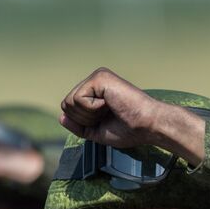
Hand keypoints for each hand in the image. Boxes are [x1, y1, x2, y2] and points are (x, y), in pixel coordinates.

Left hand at [60, 68, 205, 164]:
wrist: (148, 126)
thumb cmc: (129, 129)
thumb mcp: (97, 131)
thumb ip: (79, 125)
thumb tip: (61, 117)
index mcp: (95, 91)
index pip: (70, 108)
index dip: (83, 122)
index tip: (106, 120)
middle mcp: (95, 80)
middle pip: (66, 105)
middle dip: (84, 119)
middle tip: (108, 116)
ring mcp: (97, 77)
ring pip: (70, 102)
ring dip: (88, 115)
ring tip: (109, 110)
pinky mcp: (100, 77)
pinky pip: (78, 99)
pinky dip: (92, 110)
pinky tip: (109, 105)